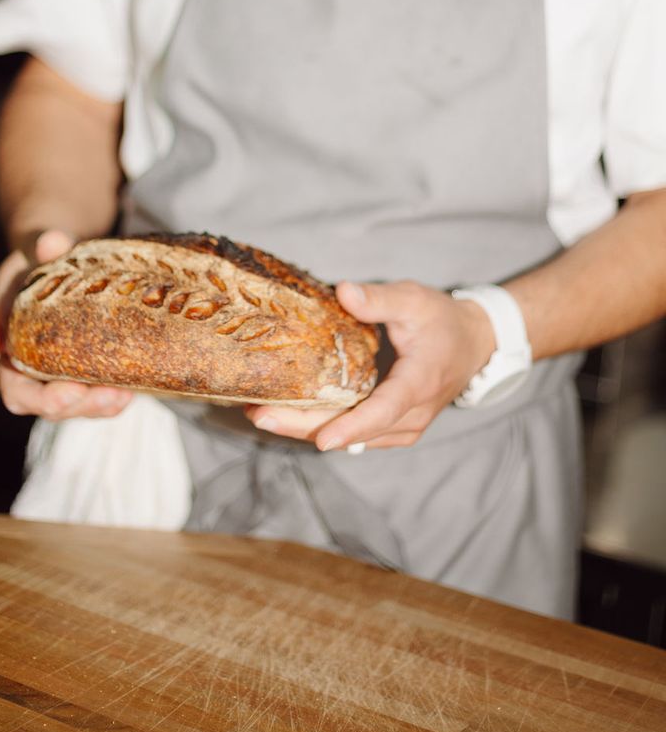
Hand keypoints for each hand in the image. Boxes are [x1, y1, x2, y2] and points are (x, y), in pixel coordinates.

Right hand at [0, 229, 133, 419]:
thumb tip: (54, 241)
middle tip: (75, 394)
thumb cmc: (44, 255)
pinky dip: (104, 403)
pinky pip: (84, 401)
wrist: (65, 263)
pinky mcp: (72, 378)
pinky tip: (127, 394)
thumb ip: (43, 241)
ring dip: (84, 408)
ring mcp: (44, 373)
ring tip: (116, 396)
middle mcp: (15, 356)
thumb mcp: (40, 243)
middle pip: (18, 394)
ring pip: (54, 406)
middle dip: (46, 400)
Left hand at [244, 280, 495, 450]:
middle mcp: (412, 414)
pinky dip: (323, 427)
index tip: (323, 440)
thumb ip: (379, 299)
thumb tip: (343, 292)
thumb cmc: (441, 319)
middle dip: (305, 427)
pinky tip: (288, 417)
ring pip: (352, 439)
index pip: (384, 411)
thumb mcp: (414, 300)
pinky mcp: (394, 428)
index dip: (353, 427)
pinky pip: (357, 436)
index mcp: (418, 383)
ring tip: (261, 415)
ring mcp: (404, 427)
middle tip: (259, 416)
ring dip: (307, 429)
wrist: (472, 344)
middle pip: (356, 432)